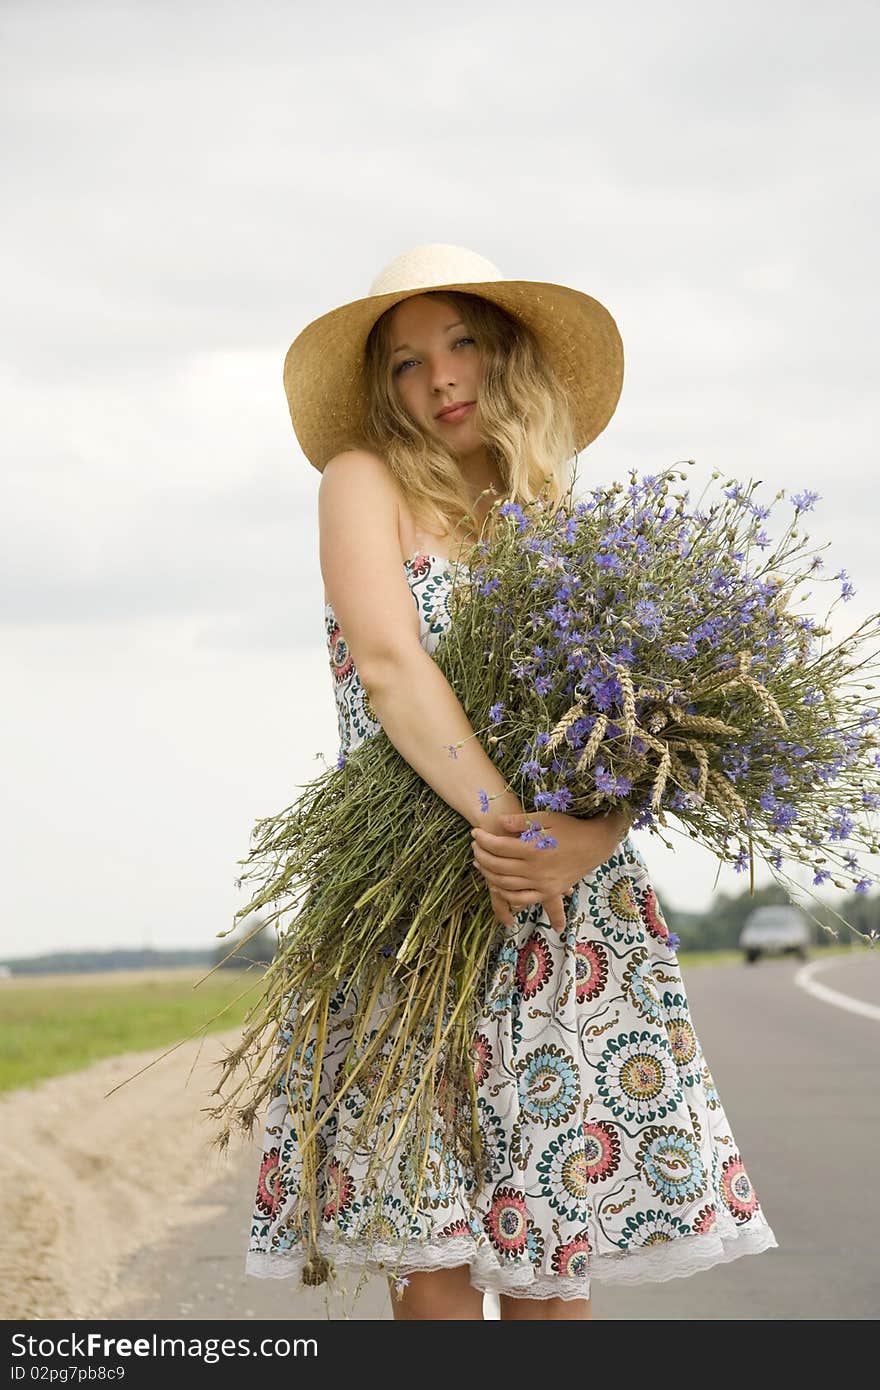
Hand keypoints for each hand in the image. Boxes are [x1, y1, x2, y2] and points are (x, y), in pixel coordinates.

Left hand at [472, 807, 628, 935]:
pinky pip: (520, 899)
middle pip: (497, 866)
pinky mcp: (547, 892)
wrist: (595, 845)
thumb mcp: (547, 817)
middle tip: (474, 846)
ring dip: (487, 874)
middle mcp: (535, 869)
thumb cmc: (570, 827)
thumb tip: (499, 822)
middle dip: (480, 855)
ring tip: (480, 862)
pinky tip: (497, 884)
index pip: (498, 846)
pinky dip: (505, 894)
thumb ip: (522, 821)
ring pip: (504, 884)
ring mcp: (541, 884)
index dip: (482, 839)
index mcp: (533, 848)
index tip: (475, 832)